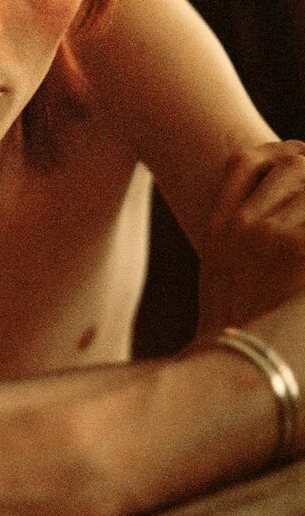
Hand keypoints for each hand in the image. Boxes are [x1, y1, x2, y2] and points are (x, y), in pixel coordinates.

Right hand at [199, 140, 304, 332]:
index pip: (245, 162)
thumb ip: (239, 242)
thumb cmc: (234, 327)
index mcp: (219, 226)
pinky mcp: (298, 248)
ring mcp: (270, 235)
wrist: (236, 364)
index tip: (300, 152)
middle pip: (291, 165)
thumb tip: (272, 223)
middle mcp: (242, 224)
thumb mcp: (221, 276)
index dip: (280, 151)